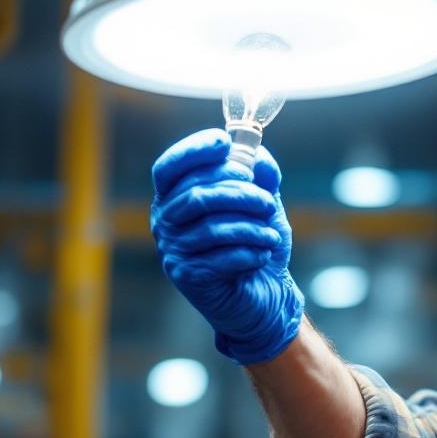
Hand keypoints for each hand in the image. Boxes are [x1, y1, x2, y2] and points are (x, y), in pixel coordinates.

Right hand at [150, 129, 303, 364]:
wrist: (264, 295)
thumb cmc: (257, 243)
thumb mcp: (264, 204)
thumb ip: (262, 176)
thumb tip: (260, 156)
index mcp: (175, 197)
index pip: (169, 166)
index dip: (194, 150)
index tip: (225, 142)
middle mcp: (165, 221)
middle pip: (197, 195)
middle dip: (239, 194)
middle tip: (267, 202)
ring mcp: (172, 250)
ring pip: (211, 227)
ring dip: (250, 227)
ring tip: (271, 234)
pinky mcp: (187, 276)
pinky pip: (219, 257)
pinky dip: (249, 252)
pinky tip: (263, 254)